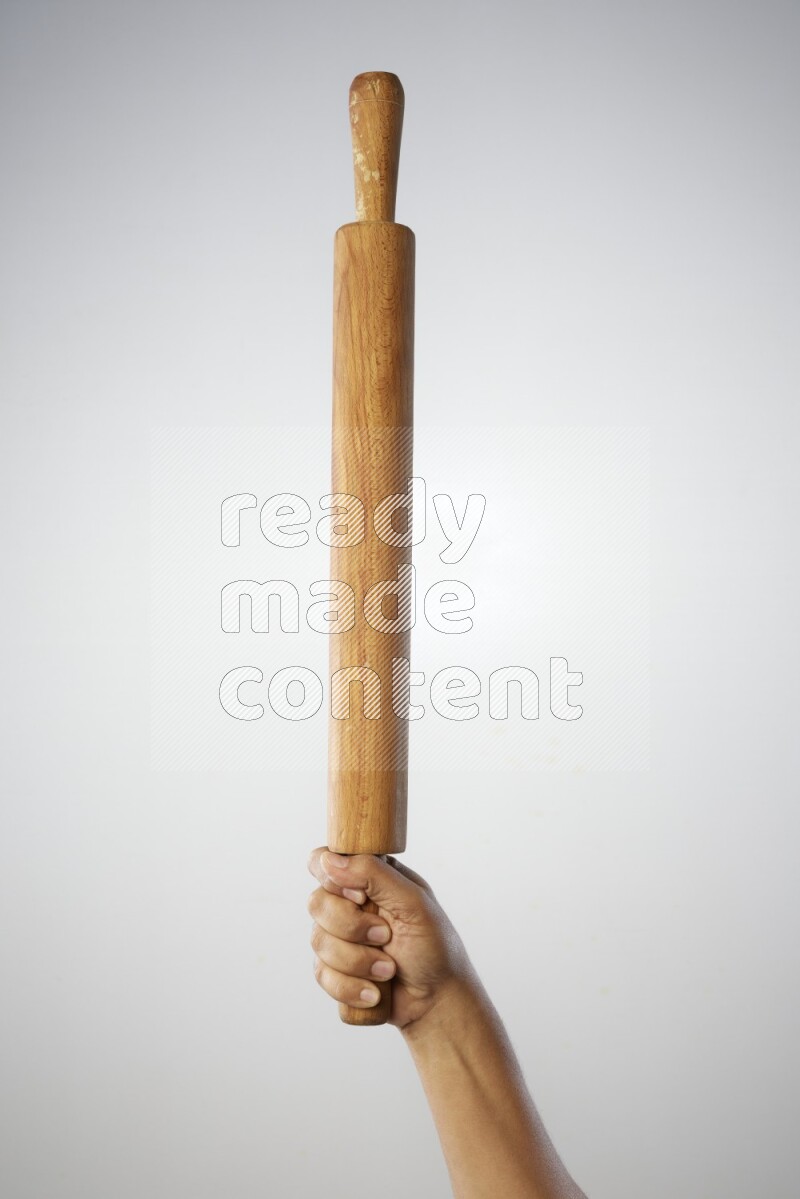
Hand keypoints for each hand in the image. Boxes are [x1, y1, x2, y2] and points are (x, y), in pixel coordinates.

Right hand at [307, 847, 473, 1028]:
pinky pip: (322, 975)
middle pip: (317, 903)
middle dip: (353, 928)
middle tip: (386, 936)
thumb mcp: (413, 902)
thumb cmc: (434, 946)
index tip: (360, 898)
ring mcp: (339, 938)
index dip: (332, 880)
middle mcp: (349, 904)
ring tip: (388, 970)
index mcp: (368, 878)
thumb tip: (330, 860)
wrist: (437, 1001)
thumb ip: (373, 873)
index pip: (324, 860)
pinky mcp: (334, 971)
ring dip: (358, 961)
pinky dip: (351, 987)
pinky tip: (375, 992)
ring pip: (318, 942)